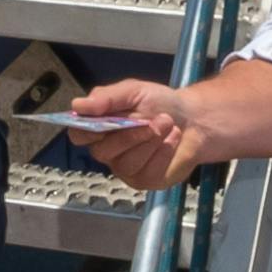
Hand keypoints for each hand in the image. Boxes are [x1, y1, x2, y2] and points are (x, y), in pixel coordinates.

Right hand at [66, 77, 192, 186]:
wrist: (193, 119)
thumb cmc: (159, 103)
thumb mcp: (134, 91)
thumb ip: (107, 97)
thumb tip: (79, 105)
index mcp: (100, 127)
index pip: (78, 135)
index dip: (85, 131)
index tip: (103, 122)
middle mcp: (108, 151)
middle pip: (103, 151)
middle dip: (131, 135)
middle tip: (156, 120)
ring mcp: (126, 169)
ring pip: (128, 163)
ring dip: (152, 141)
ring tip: (169, 124)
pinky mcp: (146, 180)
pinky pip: (148, 171)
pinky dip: (164, 152)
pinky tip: (173, 140)